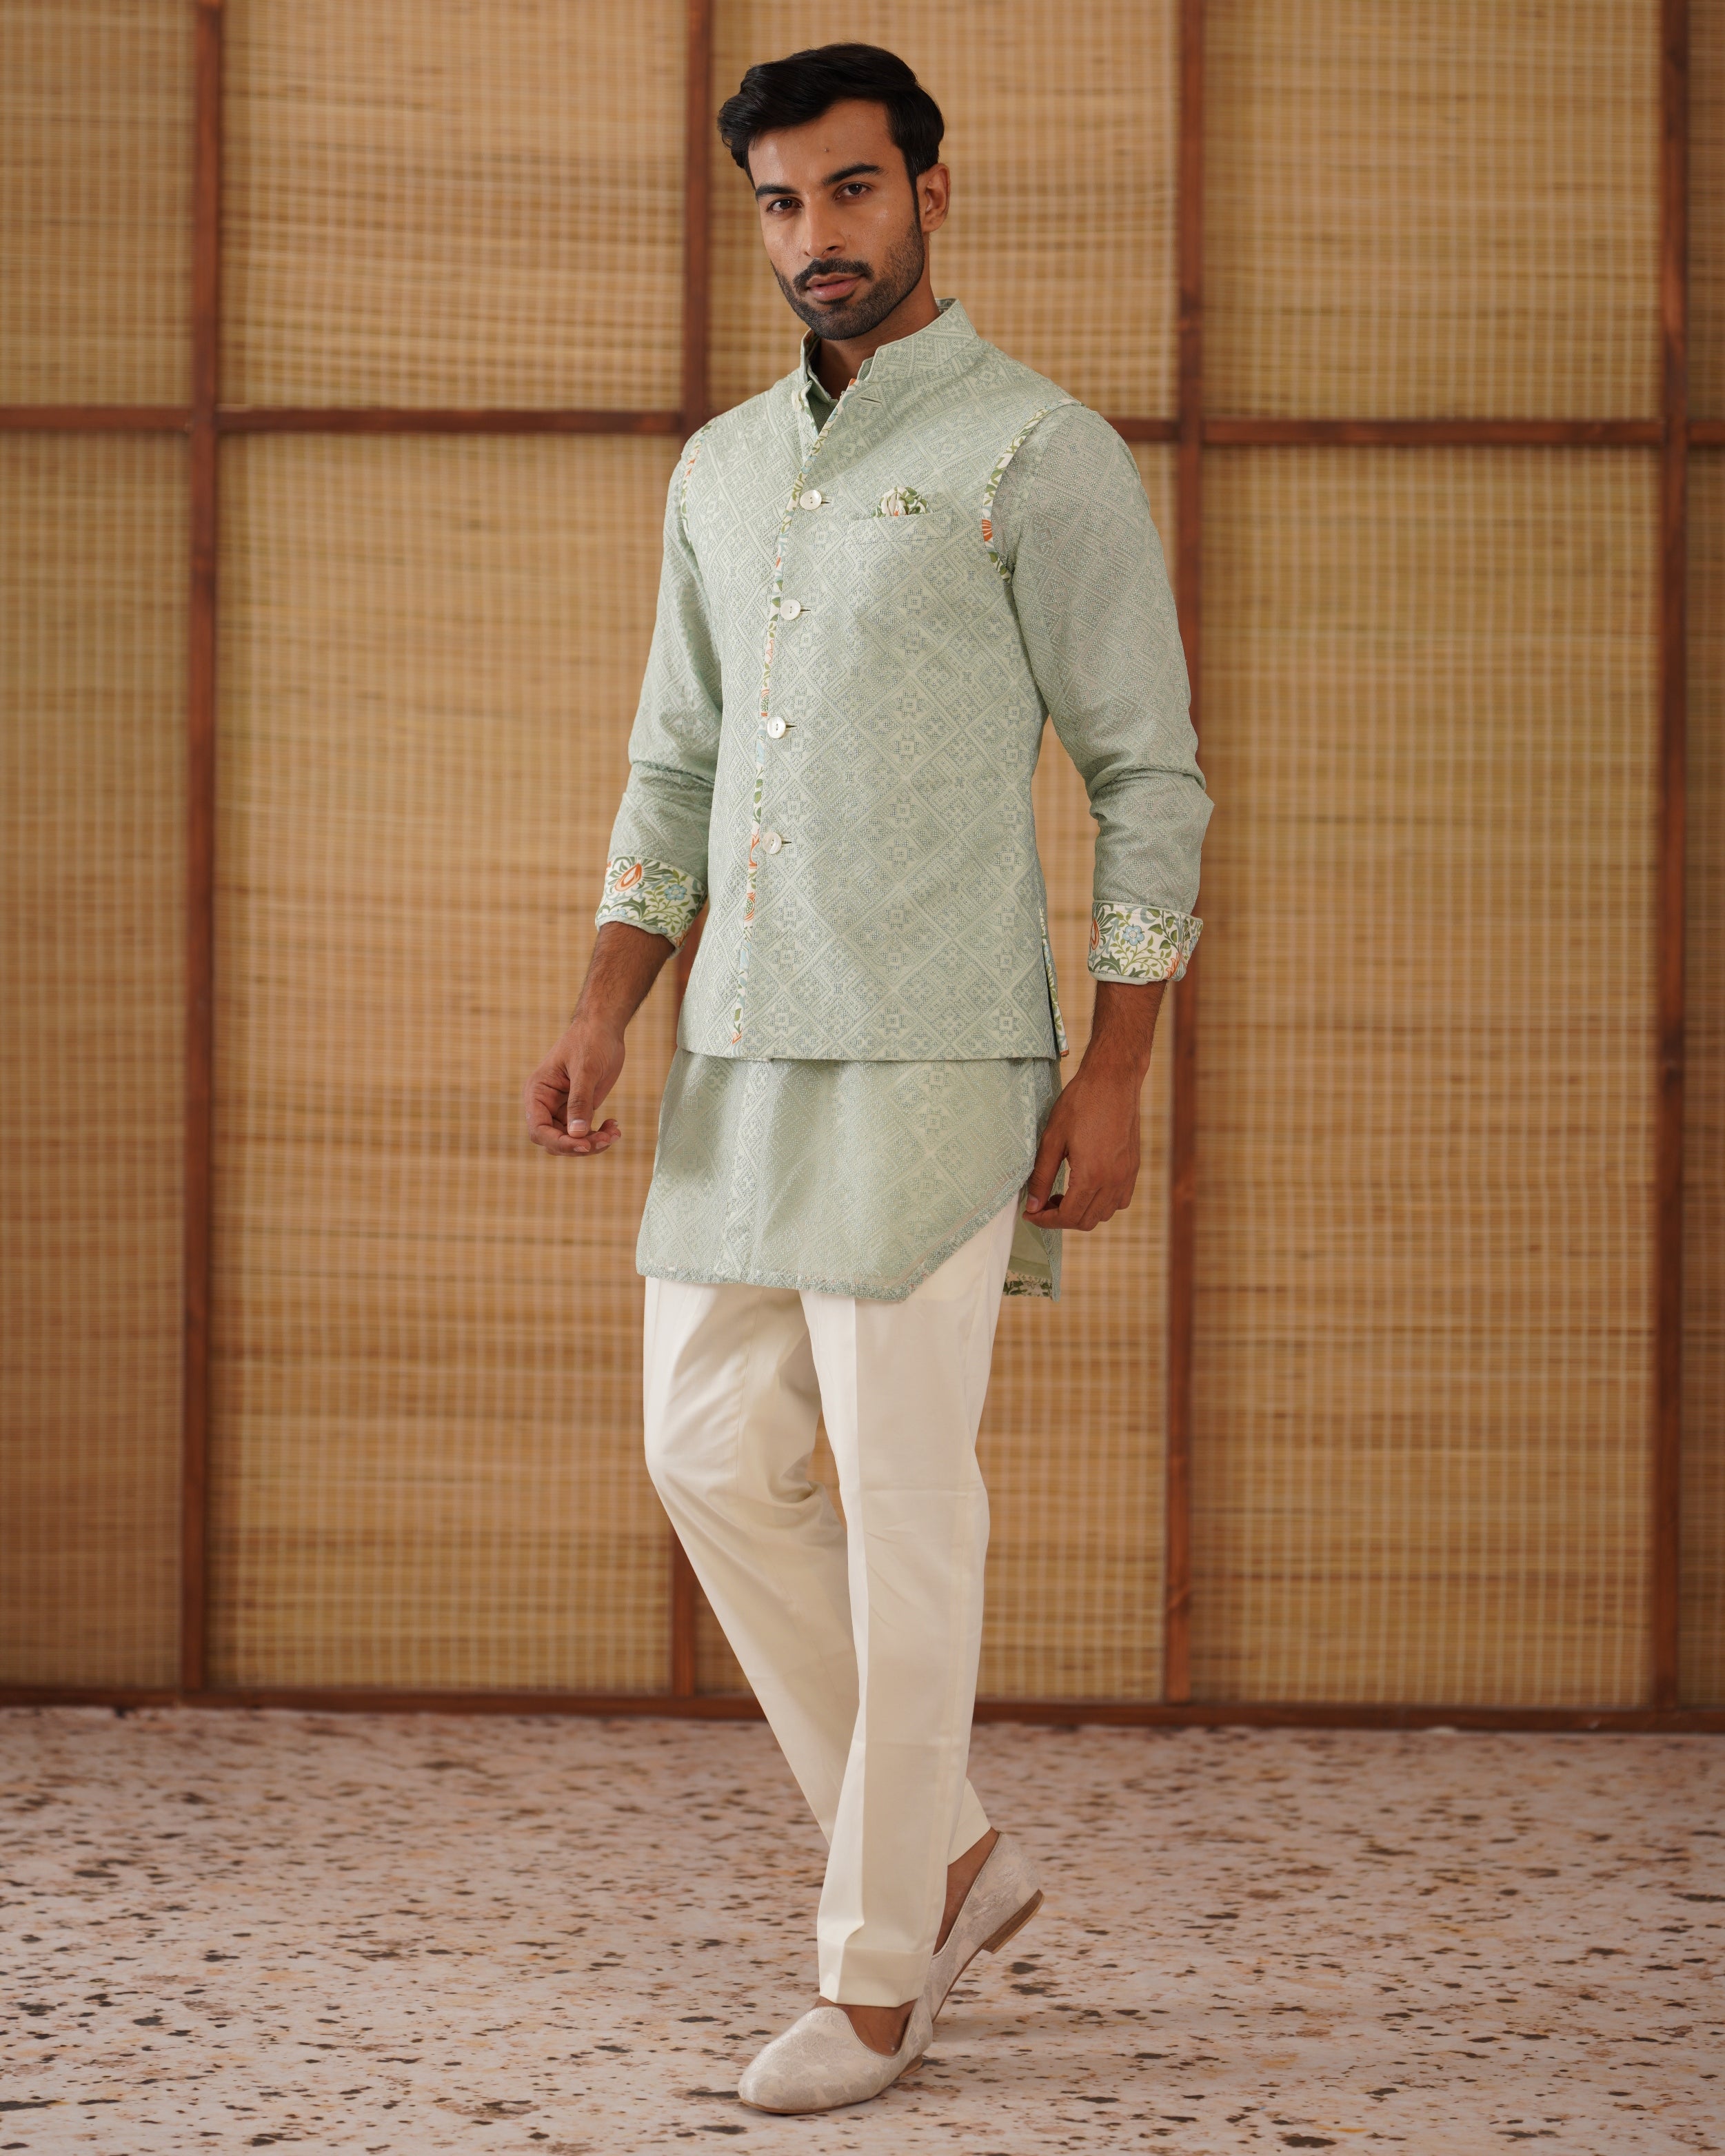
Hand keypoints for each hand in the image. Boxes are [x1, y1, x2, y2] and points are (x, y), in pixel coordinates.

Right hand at [523, 1017, 625, 1155]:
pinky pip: (584, 1134)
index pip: (539, 1130)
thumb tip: (577, 1134)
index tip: (584, 1146)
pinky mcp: (579, 1110)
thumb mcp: (586, 1070)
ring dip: (593, 1143)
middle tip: (607, 1139)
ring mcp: (562, 1109)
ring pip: (571, 1141)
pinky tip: (614, 1127)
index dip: (560, 1142)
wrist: (604, 1028)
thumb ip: (580, 1101)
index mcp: (537, 1092)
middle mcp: (545, 1104)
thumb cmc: (590, 1041)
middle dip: (580, 1145)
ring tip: (615, 1133)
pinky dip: (599, 1135)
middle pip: (555, 1141)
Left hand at [1022, 1055, 1141, 1230]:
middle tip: (1043, 1203)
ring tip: (1063, 1194)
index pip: (1067, 1217)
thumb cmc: (1080, 1104)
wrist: (1113, 1080)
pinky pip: (1119, 1200)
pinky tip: (1086, 1187)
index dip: (1045, 1221)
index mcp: (1091, 1176)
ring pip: (1103, 1214)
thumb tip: (1033, 1206)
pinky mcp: (1133, 1168)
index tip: (1030, 1214)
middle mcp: (1113, 1181)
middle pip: (1085, 1221)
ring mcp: (1126, 1176)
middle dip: (1060, 1218)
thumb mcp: (1052, 1139)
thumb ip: (1042, 1177)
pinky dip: (1102, 1204)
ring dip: (1081, 1212)